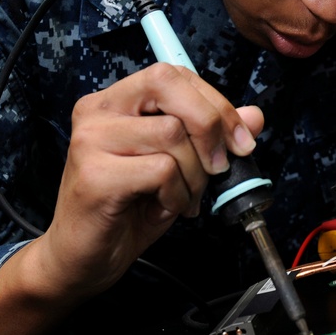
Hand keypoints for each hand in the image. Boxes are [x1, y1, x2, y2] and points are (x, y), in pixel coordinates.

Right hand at [0, 63, 262, 334]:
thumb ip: (212, 137)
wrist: (81, 260)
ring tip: (184, 196)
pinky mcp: (95, 175)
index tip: (241, 139)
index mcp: (115, 100)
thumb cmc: (128, 210)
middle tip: (222, 163)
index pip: (173, 74)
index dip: (215, 102)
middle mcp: (97, 111)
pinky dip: (177, 194)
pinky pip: (162, 170)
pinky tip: (166, 207)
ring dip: (194, 172)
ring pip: (172, 133)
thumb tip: (254, 116)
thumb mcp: (180, 166)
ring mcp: (91, 141)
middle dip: (210, 122)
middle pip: (168, 84)